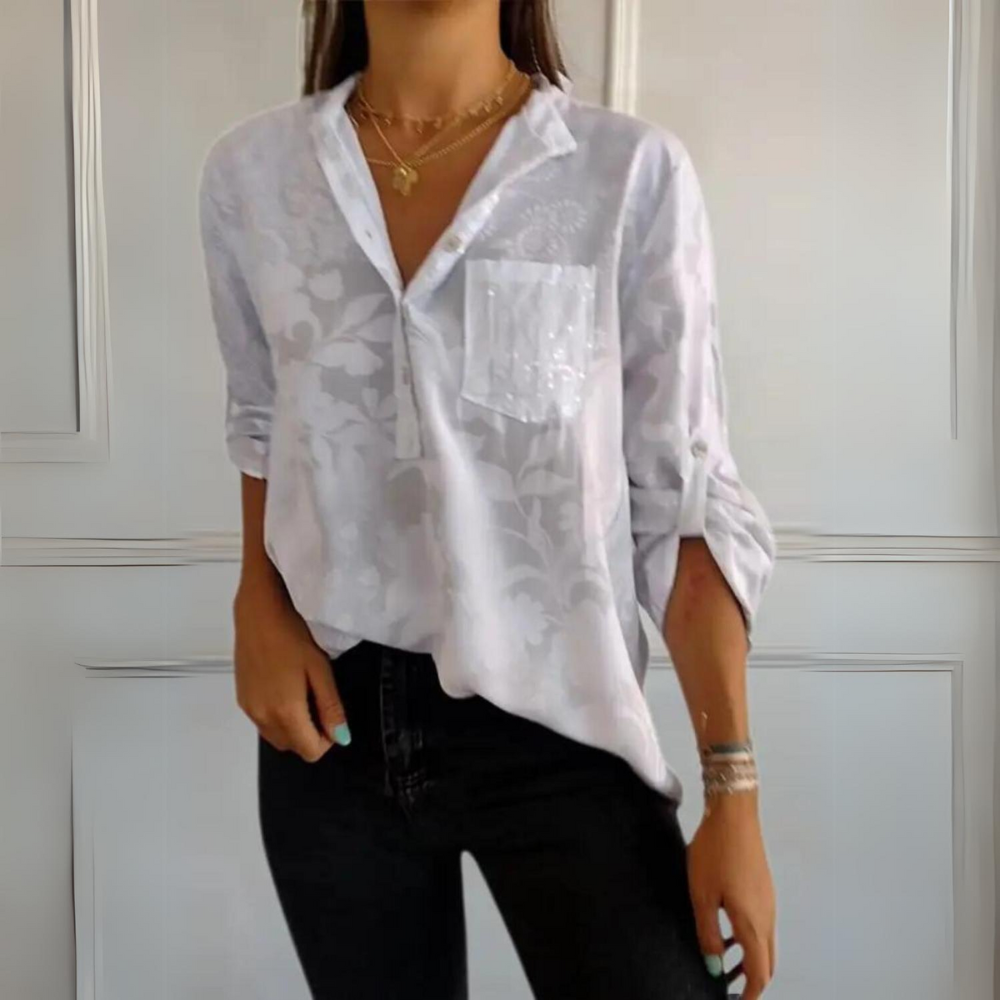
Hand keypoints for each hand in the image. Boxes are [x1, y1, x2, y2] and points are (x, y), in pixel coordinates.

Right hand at [232, 580, 348, 761]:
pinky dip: (278, 718)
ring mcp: (249, 710)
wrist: (259, 615)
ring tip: (302, 693)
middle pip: (293, 747)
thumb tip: (341, 737)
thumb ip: (331, 708)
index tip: (332, 717)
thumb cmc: (291, 637)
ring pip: (277, 738)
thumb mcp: (320, 670)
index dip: (328, 739)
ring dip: (294, 728)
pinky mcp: (242, 701)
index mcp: (285, 712)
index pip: (310, 751)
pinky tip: (285, 689)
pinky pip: (263, 723)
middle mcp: (263, 717)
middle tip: (318, 701)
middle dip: (310, 734)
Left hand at [686, 791, 775, 998]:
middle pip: (767, 963)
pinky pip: (761, 924)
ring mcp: (769, 901)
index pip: (760, 974)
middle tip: (729, 988)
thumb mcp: (702, 895)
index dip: (749, 995)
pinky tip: (725, 930)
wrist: (734, 814)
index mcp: (753, 923)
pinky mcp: (764, 888)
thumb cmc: (715, 852)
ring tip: (721, 961)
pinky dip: (748, 938)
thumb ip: (708, 933)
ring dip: (748, 959)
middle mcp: (768, 916)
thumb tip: (713, 965)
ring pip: (765, 943)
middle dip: (751, 981)